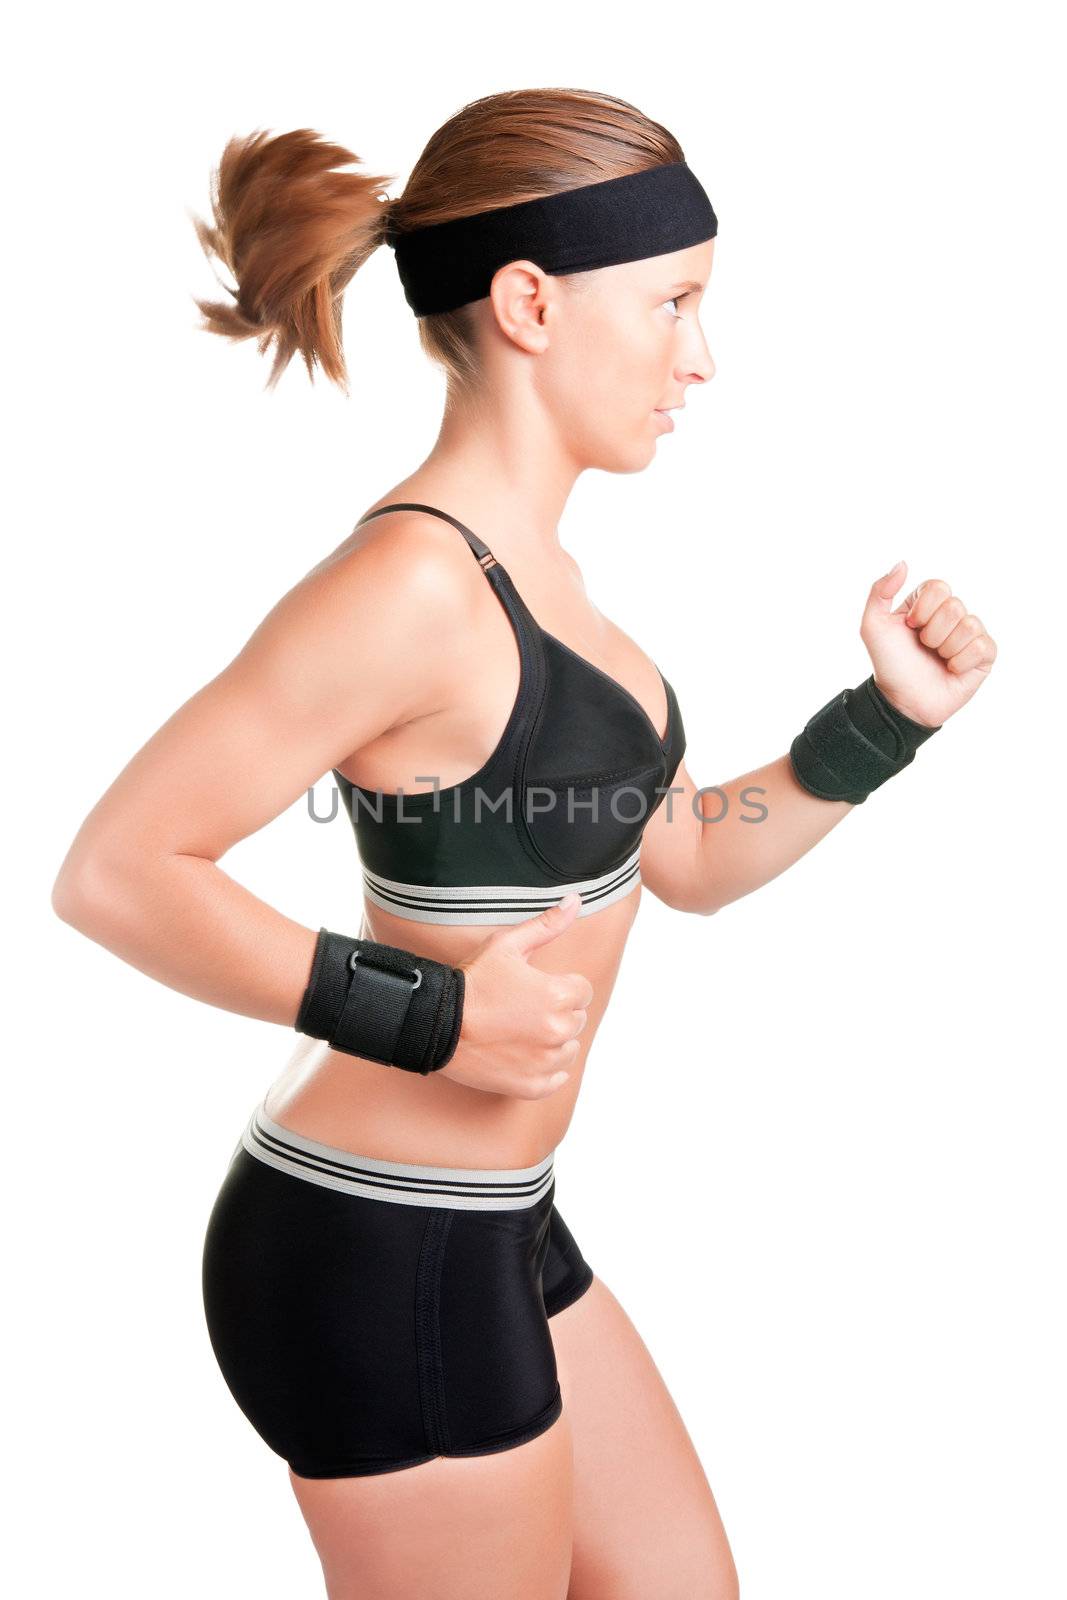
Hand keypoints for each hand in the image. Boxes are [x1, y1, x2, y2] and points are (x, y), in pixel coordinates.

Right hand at [438, 893, 593, 1099]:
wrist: (434, 1023)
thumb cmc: (471, 982)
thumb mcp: (507, 945)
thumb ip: (547, 925)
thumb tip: (576, 900)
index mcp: (557, 995)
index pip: (582, 991)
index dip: (559, 987)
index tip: (534, 988)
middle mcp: (557, 1030)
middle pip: (576, 1020)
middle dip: (556, 1012)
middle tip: (520, 1009)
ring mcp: (544, 1061)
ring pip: (568, 1050)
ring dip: (552, 1042)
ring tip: (519, 1031)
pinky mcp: (531, 1085)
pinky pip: (556, 1080)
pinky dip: (545, 1070)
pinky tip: (523, 1055)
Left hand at [860, 561, 996, 727]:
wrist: (901, 700)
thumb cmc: (889, 663)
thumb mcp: (873, 626)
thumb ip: (880, 591)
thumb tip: (903, 563)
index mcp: (928, 604)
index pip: (939, 587)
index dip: (922, 609)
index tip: (910, 627)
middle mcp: (952, 615)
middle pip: (954, 606)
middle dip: (932, 633)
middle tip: (924, 648)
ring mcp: (970, 635)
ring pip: (969, 626)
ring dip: (946, 649)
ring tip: (937, 660)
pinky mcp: (984, 656)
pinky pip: (982, 647)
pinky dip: (961, 661)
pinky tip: (951, 669)